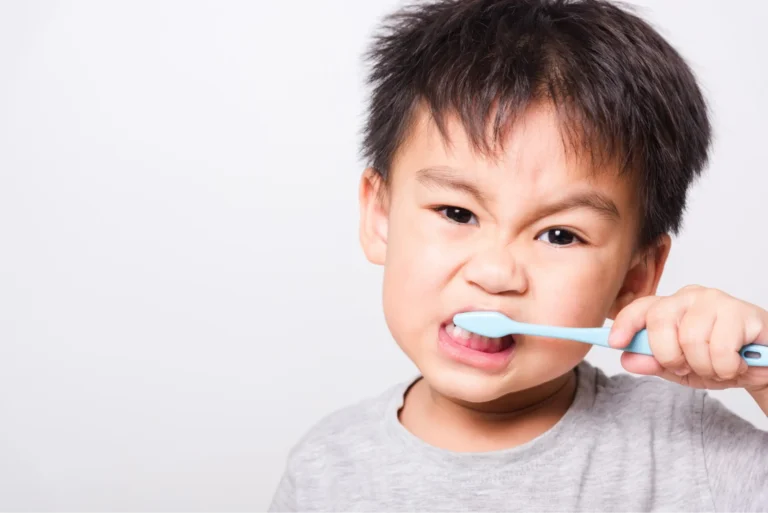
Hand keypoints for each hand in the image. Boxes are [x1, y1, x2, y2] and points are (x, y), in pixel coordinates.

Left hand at [608, 286, 767, 412]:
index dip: (625, 324)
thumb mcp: (682, 368)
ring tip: (719, 366)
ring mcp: (715, 301)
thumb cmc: (722, 361)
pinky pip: (719, 349)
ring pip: (690, 340)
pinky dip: (726, 367)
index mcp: (670, 307)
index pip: (641, 308)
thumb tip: (627, 359)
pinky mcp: (741, 312)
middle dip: (670, 356)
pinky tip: (737, 363)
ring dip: (705, 366)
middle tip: (689, 367)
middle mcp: (689, 297)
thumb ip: (655, 363)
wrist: (766, 366)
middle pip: (659, 323)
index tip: (614, 342)